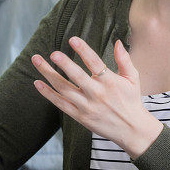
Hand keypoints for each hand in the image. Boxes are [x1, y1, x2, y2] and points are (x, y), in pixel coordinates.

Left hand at [32, 37, 163, 158]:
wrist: (131, 130)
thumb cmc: (131, 100)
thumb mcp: (133, 78)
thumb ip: (124, 60)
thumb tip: (116, 41)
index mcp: (111, 82)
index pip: (95, 63)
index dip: (84, 51)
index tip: (73, 39)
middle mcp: (97, 94)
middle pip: (77, 77)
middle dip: (64, 64)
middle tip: (53, 53)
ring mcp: (87, 106)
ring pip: (64, 89)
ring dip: (49, 74)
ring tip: (37, 60)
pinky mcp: (80, 116)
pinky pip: (60, 104)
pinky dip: (48, 94)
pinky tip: (37, 82)